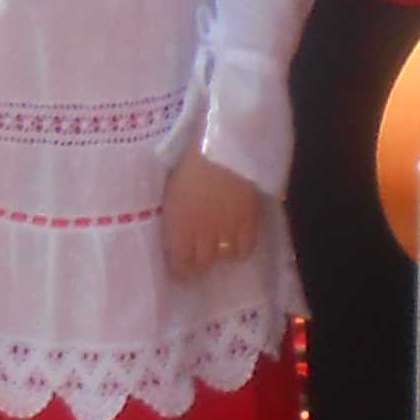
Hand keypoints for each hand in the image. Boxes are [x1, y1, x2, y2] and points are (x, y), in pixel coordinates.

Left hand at [158, 150, 264, 280]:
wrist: (222, 150)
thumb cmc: (188, 163)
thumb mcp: (171, 190)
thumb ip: (173, 214)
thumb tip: (173, 229)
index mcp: (178, 225)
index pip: (179, 262)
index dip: (180, 270)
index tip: (179, 268)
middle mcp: (202, 234)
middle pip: (202, 263)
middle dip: (198, 264)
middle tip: (198, 258)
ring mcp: (227, 230)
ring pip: (223, 256)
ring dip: (219, 253)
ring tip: (217, 245)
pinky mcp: (249, 223)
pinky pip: (245, 249)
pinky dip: (240, 249)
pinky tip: (236, 241)